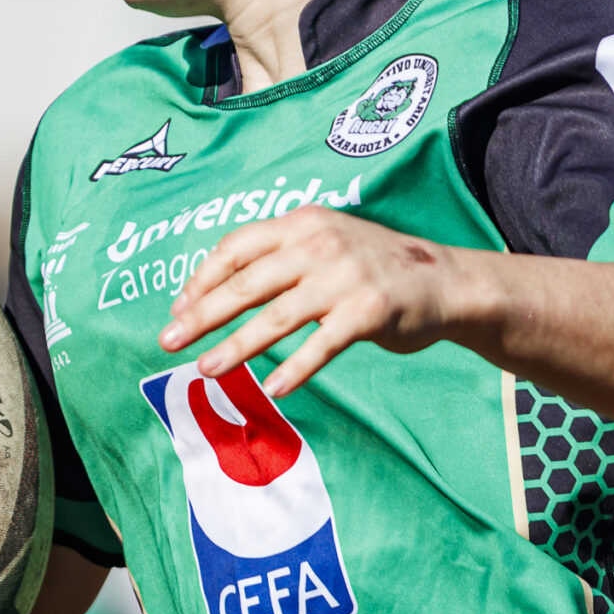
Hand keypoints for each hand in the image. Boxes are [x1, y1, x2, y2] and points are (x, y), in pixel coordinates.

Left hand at [161, 208, 486, 397]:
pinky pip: (321, 345)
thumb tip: (220, 291)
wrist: (444, 280)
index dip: (202, 278)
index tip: (179, 308)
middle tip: (169, 341)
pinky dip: (296, 369)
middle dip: (202, 314)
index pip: (236, 246)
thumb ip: (281, 258)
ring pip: (275, 316)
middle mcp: (319, 244)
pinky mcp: (368, 310)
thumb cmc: (373, 267)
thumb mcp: (326, 243)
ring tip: (206, 368)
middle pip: (245, 282)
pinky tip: (275, 389)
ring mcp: (344, 277)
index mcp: (302, 224)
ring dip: (236, 346)